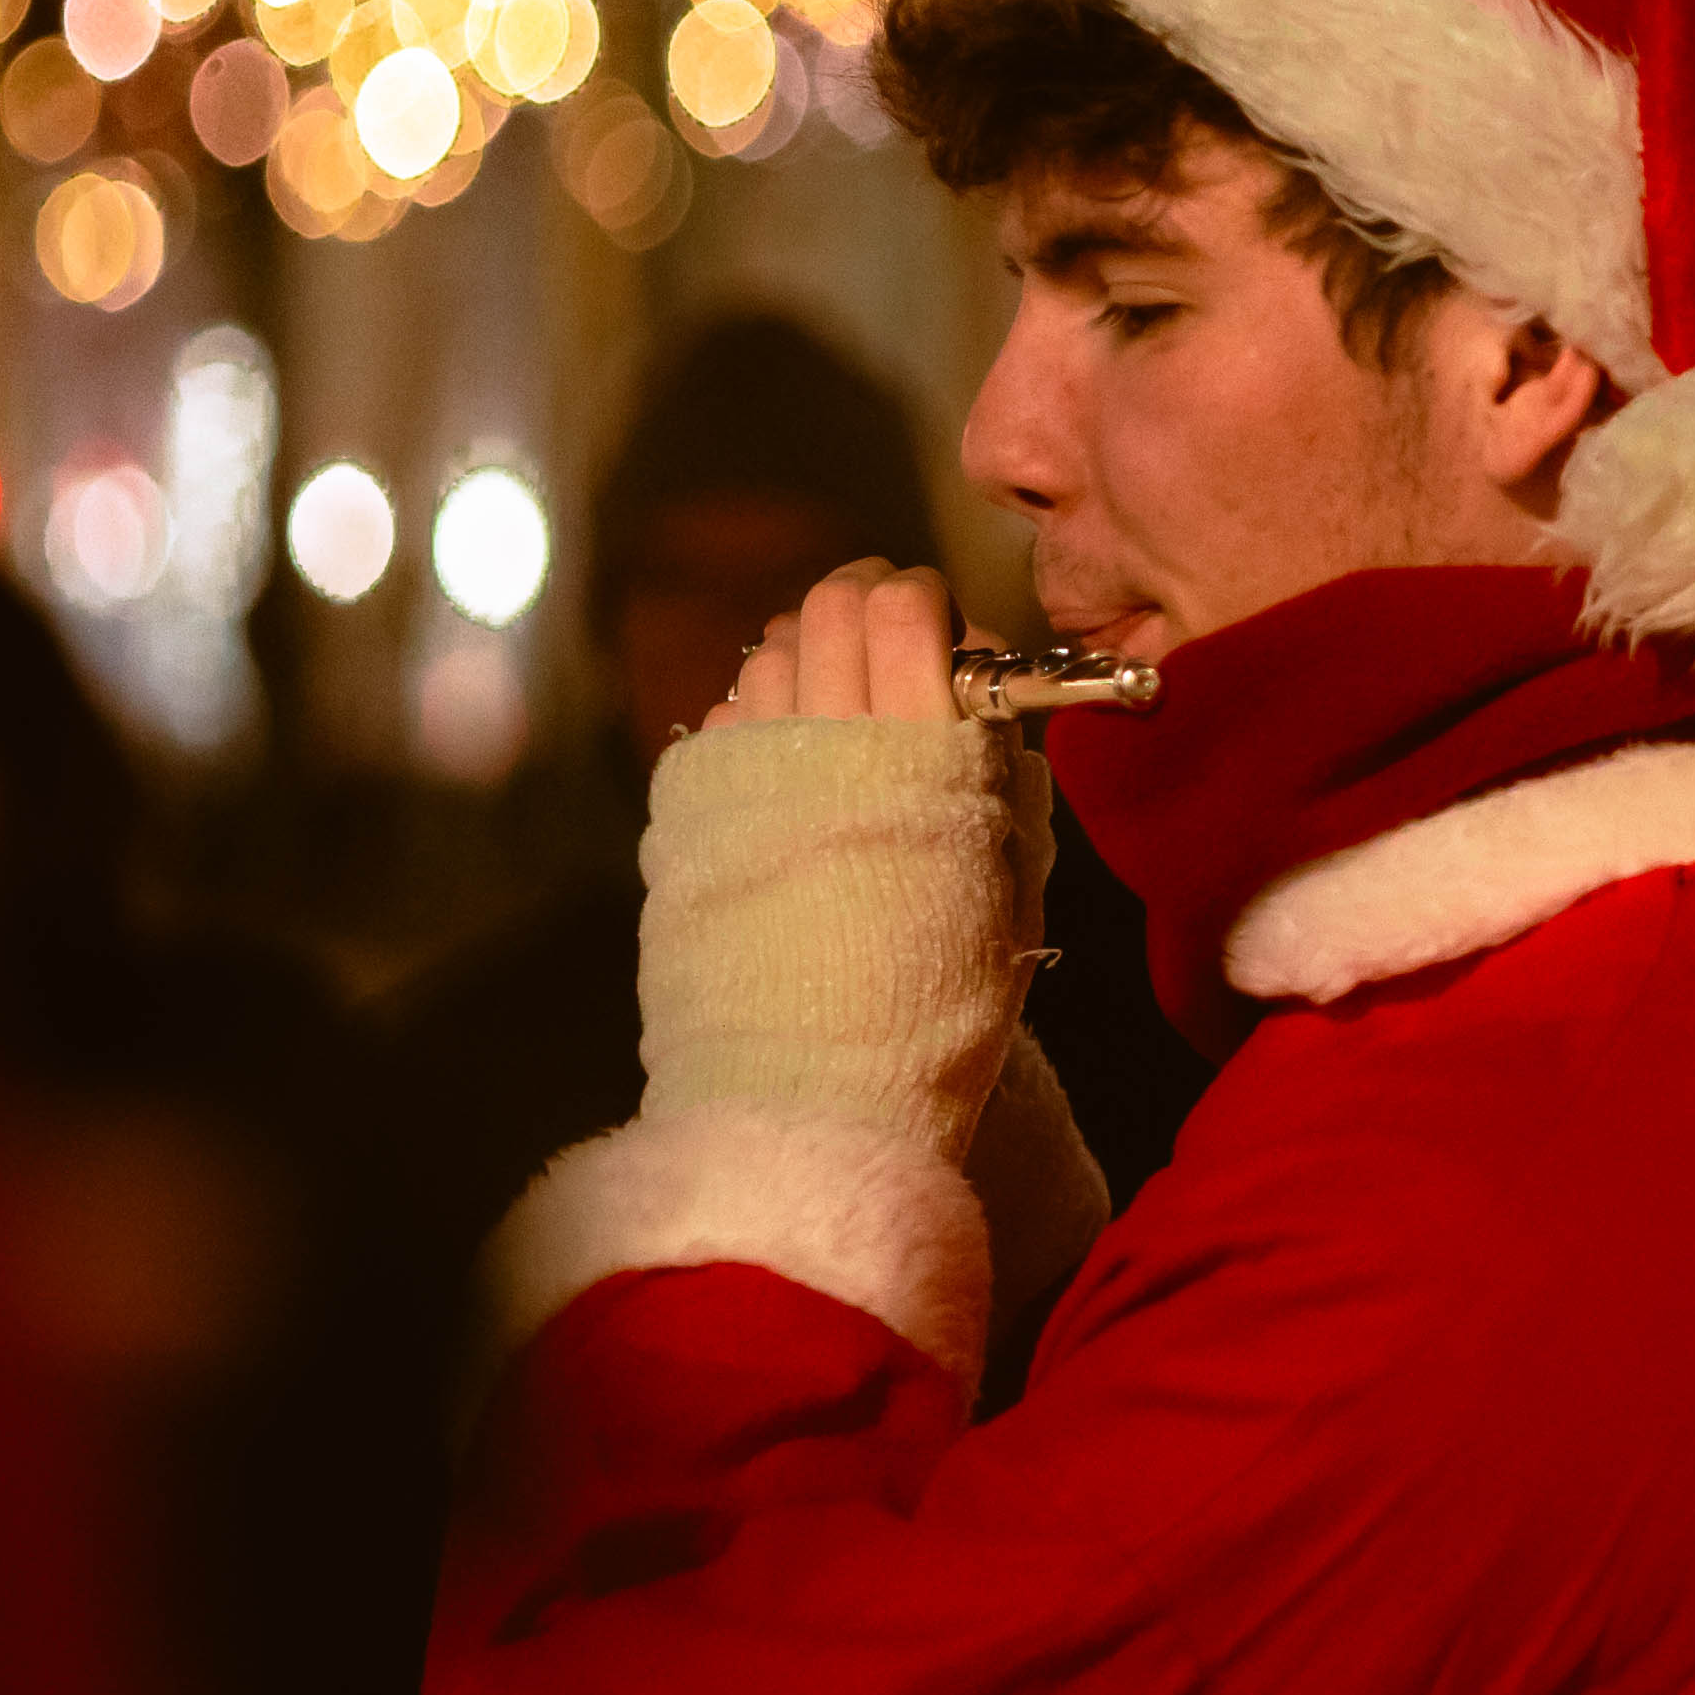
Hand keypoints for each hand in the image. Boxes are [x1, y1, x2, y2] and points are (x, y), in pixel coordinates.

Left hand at [640, 585, 1101, 1352]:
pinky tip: (778, 771)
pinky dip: (754, 721)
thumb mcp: (1011, 876)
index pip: (907, 607)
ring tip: (828, 705)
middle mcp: (824, 735)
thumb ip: (997, 773)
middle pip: (830, 607)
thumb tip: (977, 701)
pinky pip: (720, 721)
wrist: (818, 1092)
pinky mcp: (684, 809)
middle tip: (883, 632)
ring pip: (766, 653)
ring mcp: (743, 770)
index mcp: (920, 747)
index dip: (924, 602)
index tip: (938, 625)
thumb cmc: (941, 998)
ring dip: (805, 657)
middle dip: (862, 603)